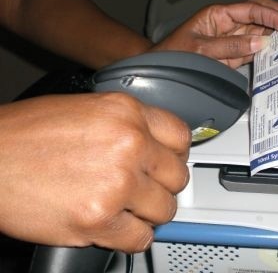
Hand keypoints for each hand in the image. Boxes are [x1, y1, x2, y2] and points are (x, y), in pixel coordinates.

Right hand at [0, 93, 190, 252]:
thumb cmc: (25, 135)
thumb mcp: (86, 110)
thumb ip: (126, 125)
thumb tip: (154, 145)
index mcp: (126, 112)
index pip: (181, 137)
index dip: (175, 155)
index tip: (167, 164)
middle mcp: (128, 143)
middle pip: (177, 176)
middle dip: (162, 186)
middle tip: (144, 190)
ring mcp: (117, 181)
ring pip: (165, 209)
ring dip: (147, 214)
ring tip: (125, 208)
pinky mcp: (99, 218)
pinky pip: (141, 238)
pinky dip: (131, 237)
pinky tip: (114, 226)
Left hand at [154, 0, 277, 67]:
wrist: (161, 69)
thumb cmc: (173, 54)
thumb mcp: (200, 50)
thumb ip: (230, 47)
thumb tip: (260, 43)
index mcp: (220, 15)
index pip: (253, 9)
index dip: (273, 15)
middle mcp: (229, 24)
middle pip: (262, 14)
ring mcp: (234, 38)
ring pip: (263, 31)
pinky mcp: (235, 53)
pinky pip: (256, 49)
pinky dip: (270, 52)